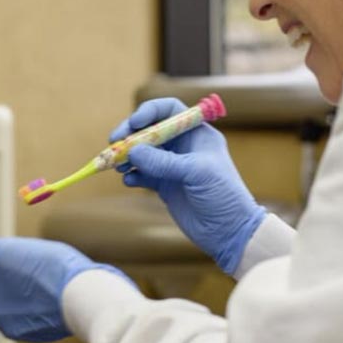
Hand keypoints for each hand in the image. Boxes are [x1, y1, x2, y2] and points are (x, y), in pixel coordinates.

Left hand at [0, 235, 124, 341]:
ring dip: (6, 296)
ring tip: (17, 278)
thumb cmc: (42, 270)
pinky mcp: (48, 330)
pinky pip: (29, 318)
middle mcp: (4, 322)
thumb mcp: (3, 251)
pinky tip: (41, 289)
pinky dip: (28, 303)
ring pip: (8, 314)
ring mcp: (27, 330)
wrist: (84, 296)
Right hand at [110, 98, 266, 273]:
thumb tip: (133, 152)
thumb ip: (164, 162)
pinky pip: (141, 174)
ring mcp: (172, 166)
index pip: (169, 110)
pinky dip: (132, 176)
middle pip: (149, 130)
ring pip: (142, 152)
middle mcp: (183, 146)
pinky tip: (129, 181)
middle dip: (130, 134)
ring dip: (127, 156)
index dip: (150, 112)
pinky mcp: (164, 185)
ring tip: (118, 166)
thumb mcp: (196, 173)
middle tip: (113, 142)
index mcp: (197, 134)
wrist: (229, 232)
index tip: (134, 122)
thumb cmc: (223, 195)